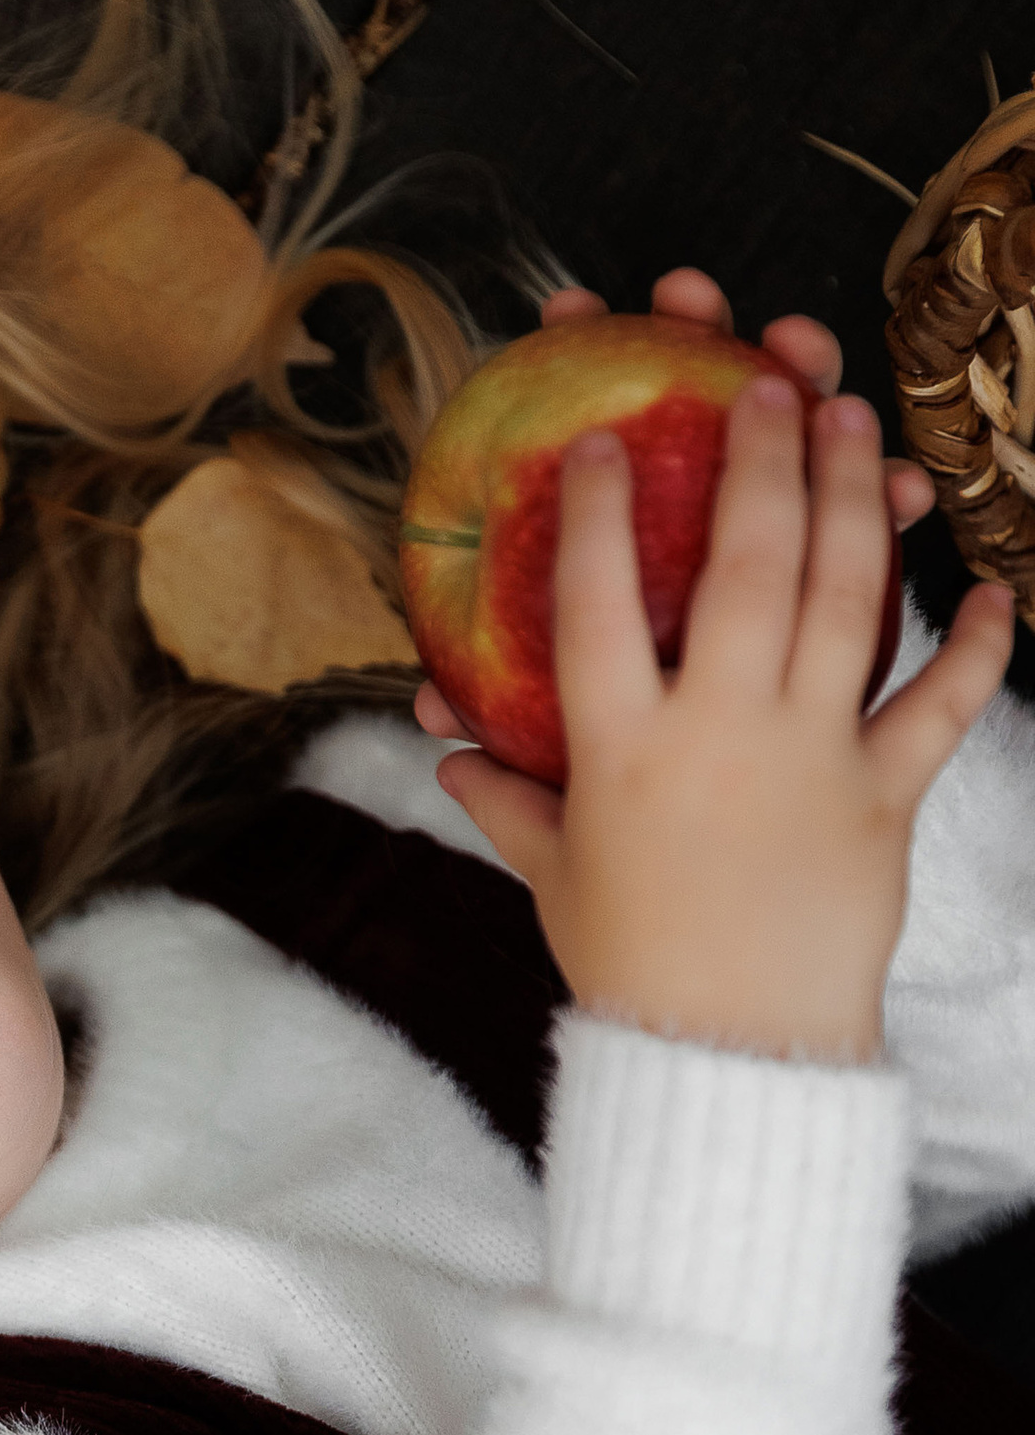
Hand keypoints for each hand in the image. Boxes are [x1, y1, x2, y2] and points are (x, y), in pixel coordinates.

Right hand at [421, 318, 1015, 1061]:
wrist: (733, 1057)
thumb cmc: (633, 968)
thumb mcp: (554, 879)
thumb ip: (511, 803)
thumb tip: (453, 755)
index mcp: (621, 751)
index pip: (597, 605)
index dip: (602, 513)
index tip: (604, 438)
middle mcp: (719, 735)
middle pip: (743, 568)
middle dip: (757, 459)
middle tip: (764, 377)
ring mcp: (812, 759)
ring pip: (844, 602)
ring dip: (854, 500)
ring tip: (855, 422)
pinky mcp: (886, 797)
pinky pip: (940, 706)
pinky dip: (972, 646)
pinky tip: (990, 588)